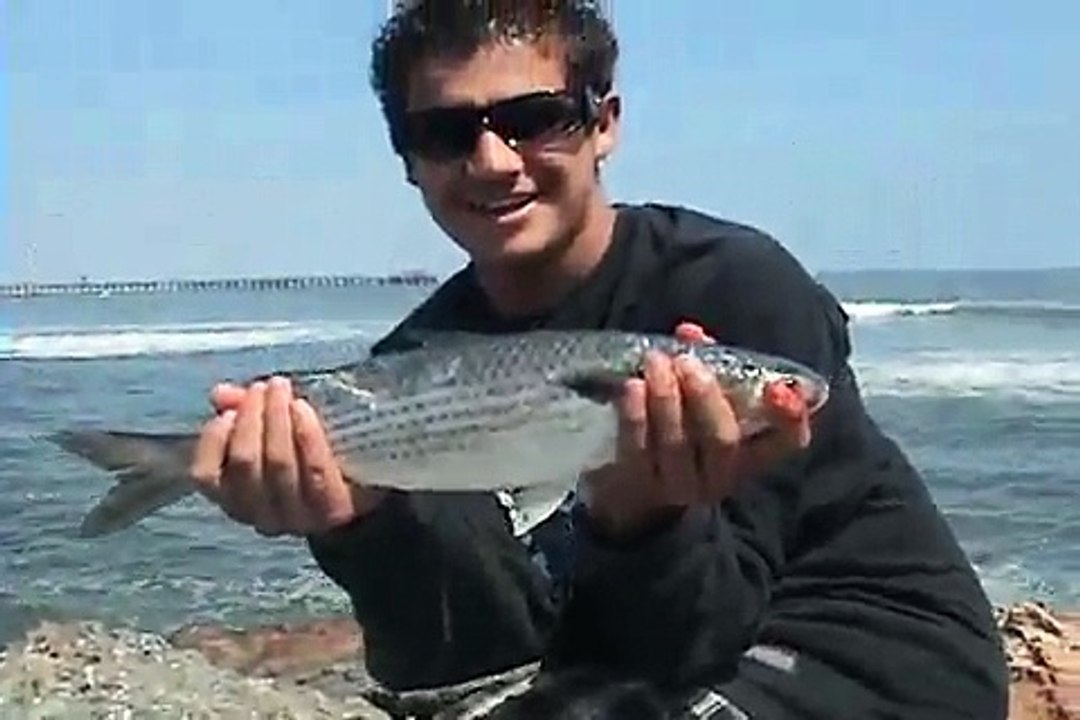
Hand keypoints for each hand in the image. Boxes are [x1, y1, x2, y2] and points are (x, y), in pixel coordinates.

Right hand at [189, 376, 384, 536]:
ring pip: (278, 465)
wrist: (362, 489)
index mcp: (234, 500)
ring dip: (277, 419)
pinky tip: (303, 408)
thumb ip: (241, 413)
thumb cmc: (305, 456)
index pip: (205, 476)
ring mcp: (297, 518)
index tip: (230, 409)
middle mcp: (260, 517)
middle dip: (252, 417)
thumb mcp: (270, 434)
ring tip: (283, 390)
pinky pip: (314, 470)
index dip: (213, 439)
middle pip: (246, 463)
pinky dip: (306, 435)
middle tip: (264, 386)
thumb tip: (219, 393)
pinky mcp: (331, 511)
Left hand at [582, 322, 811, 537]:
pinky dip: (636, 414)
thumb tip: (690, 332)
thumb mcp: (706, 397)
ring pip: (677, 443)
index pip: (788, 441)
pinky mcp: (642, 483)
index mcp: (752, 452)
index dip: (790, 417)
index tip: (779, 387)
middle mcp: (721, 473)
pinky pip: (639, 448)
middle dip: (706, 397)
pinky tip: (634, 386)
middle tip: (688, 363)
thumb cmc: (684, 425)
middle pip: (723, 440)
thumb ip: (709, 364)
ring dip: (666, 397)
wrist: (638, 479)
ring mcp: (680, 483)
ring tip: (656, 362)